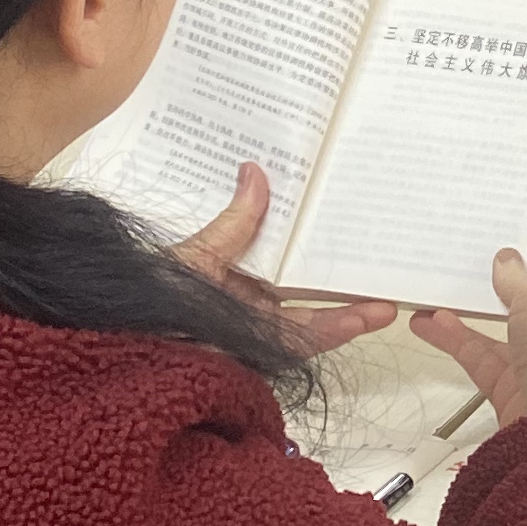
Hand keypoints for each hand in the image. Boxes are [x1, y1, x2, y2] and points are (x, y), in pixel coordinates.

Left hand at [173, 163, 399, 360]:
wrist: (136, 353)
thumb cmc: (156, 299)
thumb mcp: (195, 255)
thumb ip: (234, 224)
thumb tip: (255, 170)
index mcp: (231, 274)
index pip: (279, 251)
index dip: (311, 233)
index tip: (344, 212)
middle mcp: (248, 303)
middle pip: (304, 285)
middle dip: (344, 273)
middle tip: (382, 253)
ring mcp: (257, 330)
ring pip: (313, 315)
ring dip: (352, 304)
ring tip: (389, 292)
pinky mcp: (265, 355)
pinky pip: (306, 342)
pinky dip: (338, 329)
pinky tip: (370, 315)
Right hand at [410, 237, 526, 422]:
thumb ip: (518, 277)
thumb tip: (507, 260)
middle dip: (511, 282)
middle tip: (486, 260)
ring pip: (505, 331)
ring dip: (475, 311)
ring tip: (445, 289)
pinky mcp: (516, 390)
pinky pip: (483, 358)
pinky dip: (459, 341)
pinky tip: (432, 324)